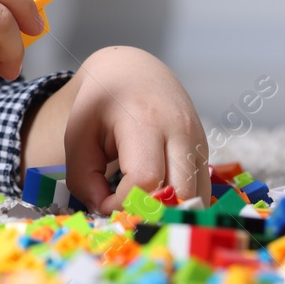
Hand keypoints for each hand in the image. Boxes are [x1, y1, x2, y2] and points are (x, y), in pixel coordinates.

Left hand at [21, 45, 208, 214]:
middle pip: (179, 194)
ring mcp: (198, 141)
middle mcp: (180, 131)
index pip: (145, 180)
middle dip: (150, 212)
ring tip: (140, 203)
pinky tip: (156, 195)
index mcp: (145, 120)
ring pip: (196, 197)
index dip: (122, 202)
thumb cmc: (101, 103)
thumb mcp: (78, 134)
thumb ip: (83, 178)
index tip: (103, 202)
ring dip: (168, 210)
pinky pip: (200, 189)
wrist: (134, 71)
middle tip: (125, 211)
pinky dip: (180, 202)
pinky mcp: (205, 150)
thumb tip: (105, 211)